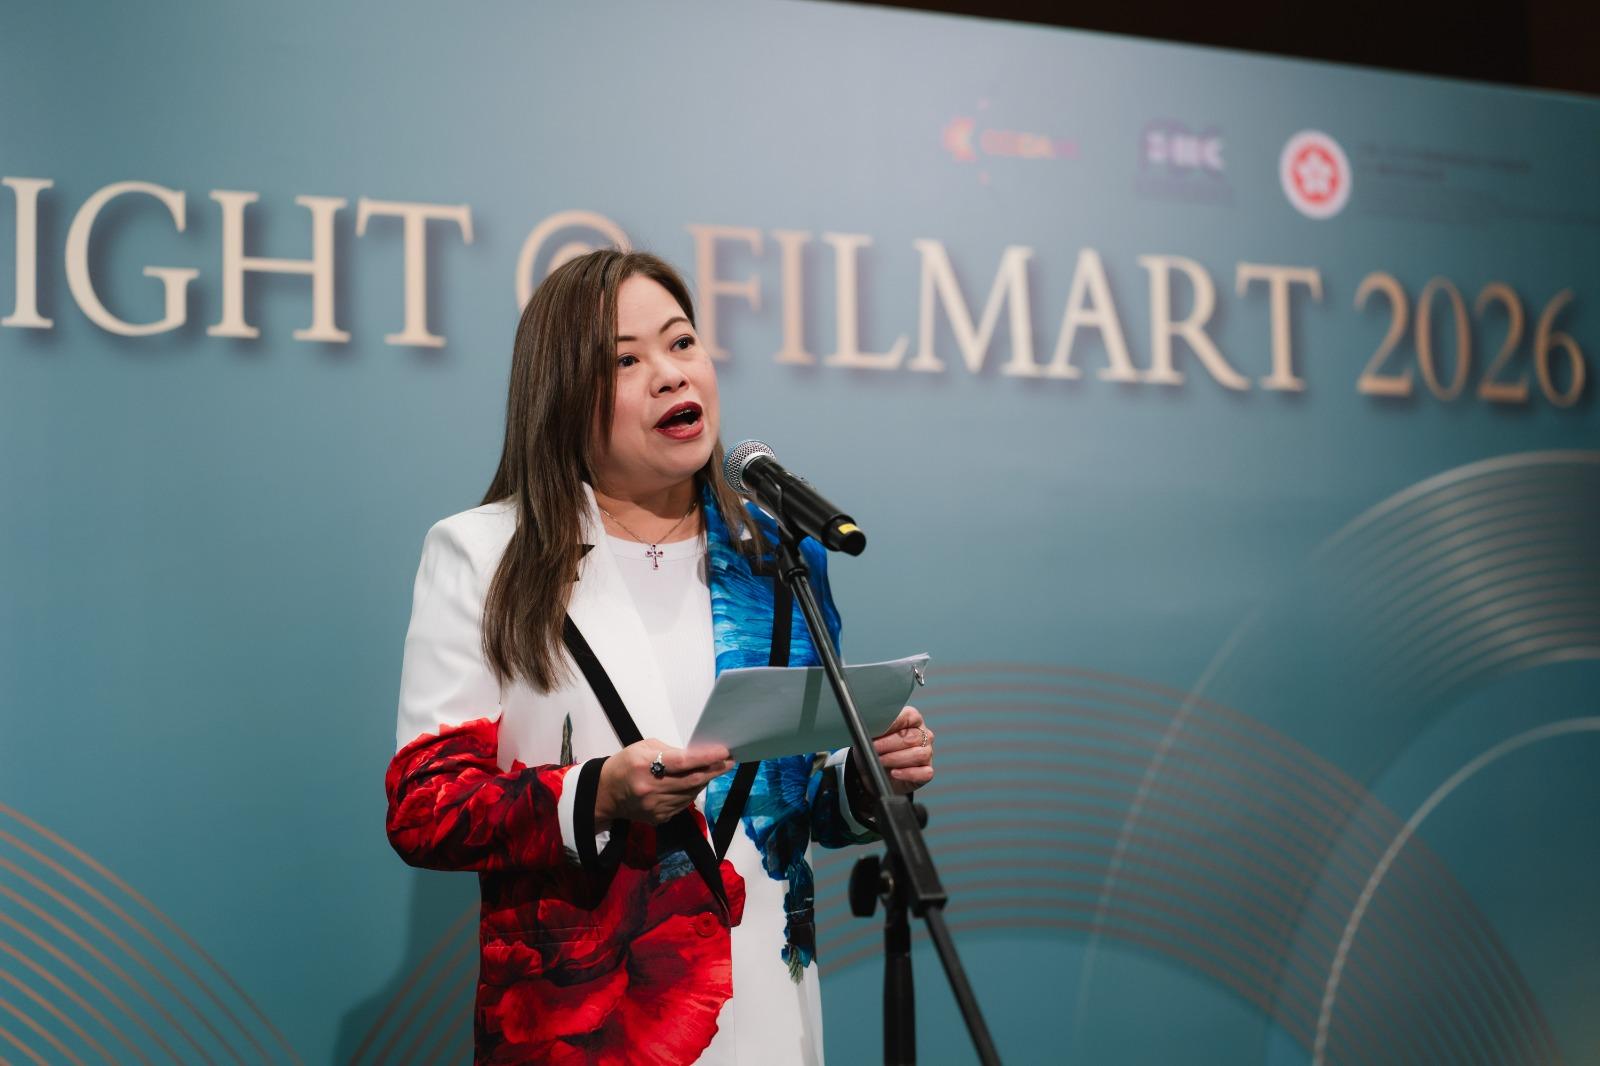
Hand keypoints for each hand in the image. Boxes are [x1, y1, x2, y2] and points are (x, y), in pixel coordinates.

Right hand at [596, 740, 733, 824]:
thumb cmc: (625, 764)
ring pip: (691, 794)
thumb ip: (671, 751)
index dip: (707, 757)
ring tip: (713, 770)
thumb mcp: (643, 747)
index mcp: (646, 765)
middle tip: (729, 762)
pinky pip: (683, 804)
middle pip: (692, 780)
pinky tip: (694, 784)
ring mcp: (655, 806)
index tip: (724, 752)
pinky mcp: (658, 818)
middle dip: (714, 770)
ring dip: (704, 781)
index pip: (684, 762)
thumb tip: (696, 756)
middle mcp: (652, 788)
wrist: (606, 793)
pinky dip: (692, 793)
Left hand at [871, 706, 933, 794]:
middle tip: (873, 748)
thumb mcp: (873, 733)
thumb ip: (876, 725)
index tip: (877, 730)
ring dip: (896, 759)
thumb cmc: (875, 747)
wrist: (873, 770)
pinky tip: (894, 773)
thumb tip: (872, 723)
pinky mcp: (926, 771)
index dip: (892, 724)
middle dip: (889, 744)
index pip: (908, 717)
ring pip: (919, 755)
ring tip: (880, 761)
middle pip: (912, 738)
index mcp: (912, 719)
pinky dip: (907, 773)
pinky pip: (925, 773)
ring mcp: (927, 753)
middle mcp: (923, 734)